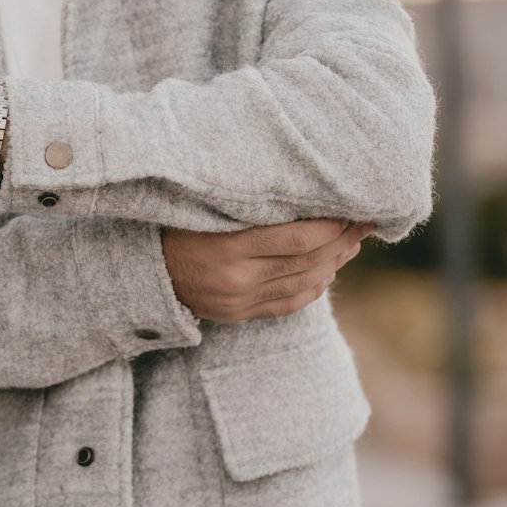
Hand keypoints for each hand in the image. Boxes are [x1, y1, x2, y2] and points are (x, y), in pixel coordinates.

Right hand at [161, 218, 375, 322]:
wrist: (142, 270)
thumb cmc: (176, 225)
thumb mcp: (207, 208)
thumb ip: (250, 203)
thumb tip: (304, 192)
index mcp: (229, 247)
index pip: (298, 239)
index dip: (332, 226)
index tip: (352, 208)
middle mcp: (237, 278)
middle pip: (307, 262)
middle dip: (342, 241)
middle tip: (365, 223)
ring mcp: (239, 301)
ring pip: (303, 284)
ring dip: (335, 263)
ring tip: (352, 243)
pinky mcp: (238, 314)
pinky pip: (288, 304)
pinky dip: (314, 287)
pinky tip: (328, 270)